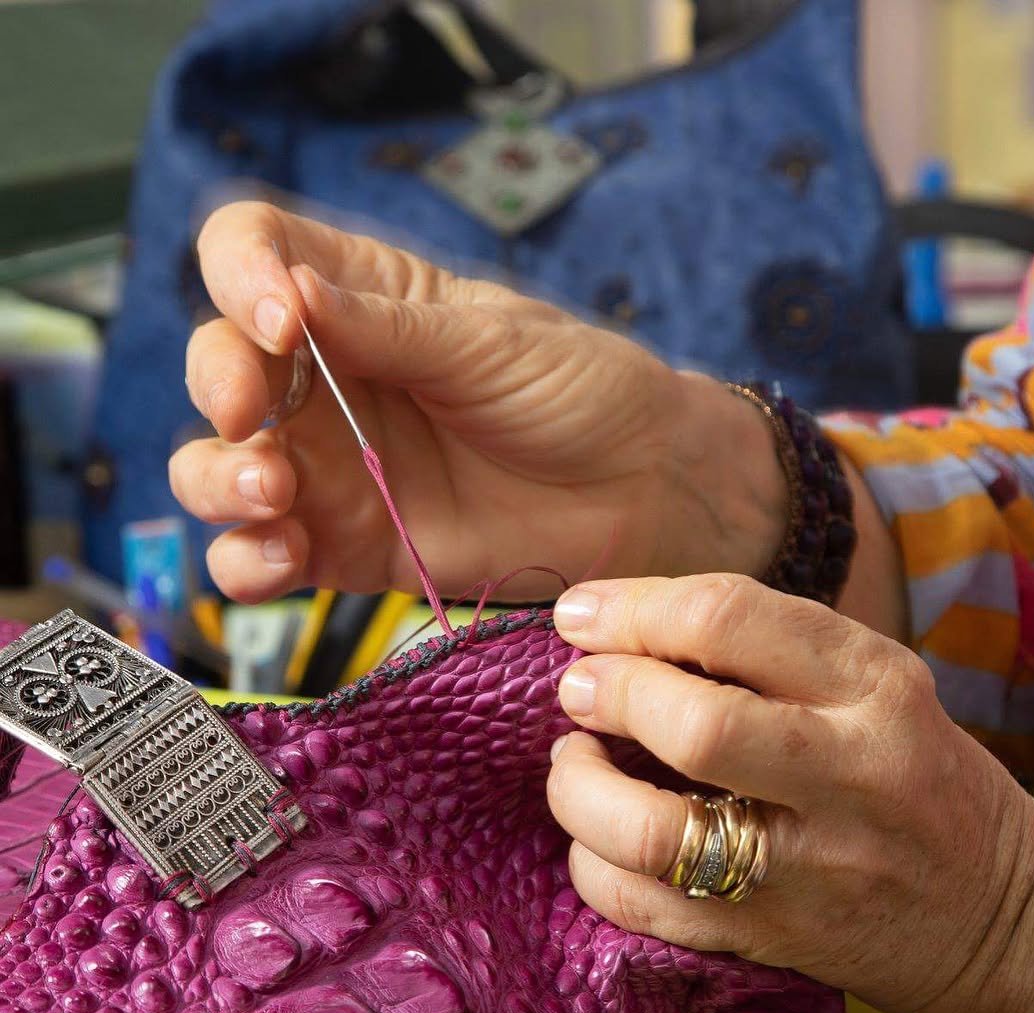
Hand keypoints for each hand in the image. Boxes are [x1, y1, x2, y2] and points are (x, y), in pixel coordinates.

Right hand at [173, 201, 784, 603]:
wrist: (639, 495)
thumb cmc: (580, 392)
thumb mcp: (492, 342)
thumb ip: (390, 328)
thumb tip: (290, 292)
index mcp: (360, 299)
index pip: (254, 252)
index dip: (239, 274)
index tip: (280, 319)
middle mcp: (328, 381)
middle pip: (219, 364)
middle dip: (219, 386)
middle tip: (255, 415)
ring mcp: (330, 467)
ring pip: (216, 466)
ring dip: (216, 477)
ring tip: (271, 490)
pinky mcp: (345, 547)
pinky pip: (260, 557)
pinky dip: (246, 561)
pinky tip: (281, 556)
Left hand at [546, 572, 1033, 1012]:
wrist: (993, 915)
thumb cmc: (910, 775)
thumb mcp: (873, 684)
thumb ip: (765, 649)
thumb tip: (621, 627)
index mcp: (875, 687)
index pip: (729, 620)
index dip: (633, 608)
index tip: (580, 614)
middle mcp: (846, 775)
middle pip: (693, 726)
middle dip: (609, 693)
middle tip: (576, 689)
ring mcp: (805, 869)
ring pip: (650, 832)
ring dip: (579, 788)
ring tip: (576, 763)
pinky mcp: (765, 936)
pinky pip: (639, 906)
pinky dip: (590, 863)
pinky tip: (596, 834)